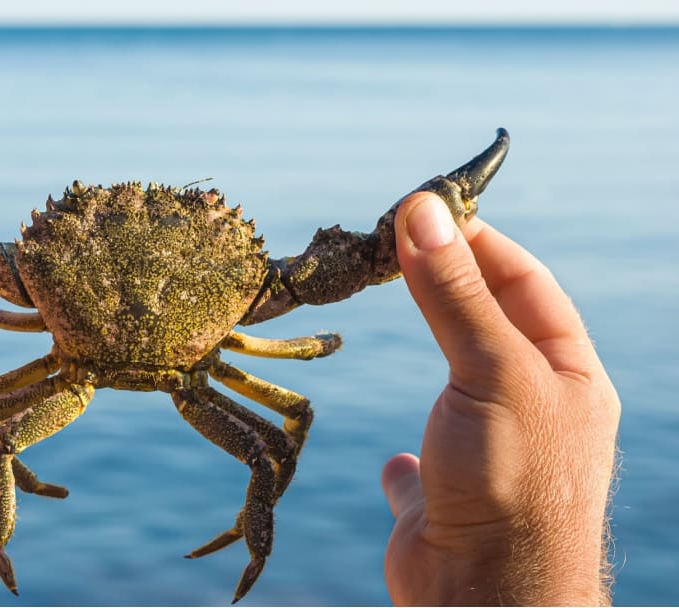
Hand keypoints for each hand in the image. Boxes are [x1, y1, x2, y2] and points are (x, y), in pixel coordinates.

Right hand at [381, 192, 620, 604]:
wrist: (489, 596)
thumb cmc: (512, 478)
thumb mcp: (492, 369)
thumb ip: (455, 293)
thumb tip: (421, 211)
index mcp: (568, 375)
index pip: (526, 281)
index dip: (478, 240)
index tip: (424, 210)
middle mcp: (534, 409)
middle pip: (489, 325)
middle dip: (447, 281)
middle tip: (393, 244)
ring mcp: (490, 455)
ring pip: (457, 386)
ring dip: (429, 348)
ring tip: (390, 307)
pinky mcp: (446, 500)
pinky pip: (427, 465)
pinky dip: (406, 455)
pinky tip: (397, 455)